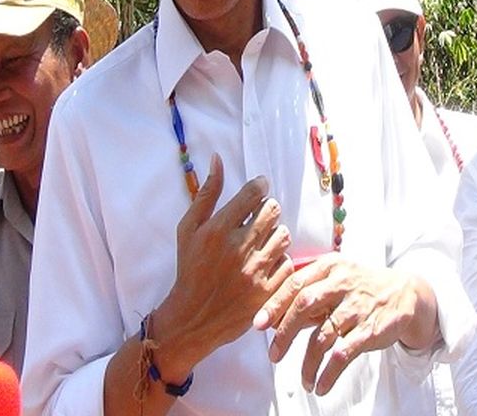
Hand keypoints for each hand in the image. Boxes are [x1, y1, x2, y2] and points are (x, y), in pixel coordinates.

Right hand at [146, 154, 291, 380]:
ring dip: (274, 235)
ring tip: (261, 242)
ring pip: (283, 235)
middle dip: (267, 210)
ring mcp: (255, 271)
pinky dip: (279, 261)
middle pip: (273, 211)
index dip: (260, 187)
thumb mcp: (188, 229)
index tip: (259, 190)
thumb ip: (206, 193)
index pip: (254, 193)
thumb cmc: (189, 269)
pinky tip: (265, 264)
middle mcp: (238, 248)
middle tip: (258, 218)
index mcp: (218, 230)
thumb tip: (217, 159)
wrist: (192, 318)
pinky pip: (287, 263)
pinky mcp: (267, 292)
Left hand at [253, 254, 438, 394]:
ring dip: (308, 364)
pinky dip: (328, 374)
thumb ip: (308, 291)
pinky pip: (343, 355)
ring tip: (304, 380)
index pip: (295, 283)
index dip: (274, 304)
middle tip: (274, 355)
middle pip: (305, 305)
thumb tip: (272, 316)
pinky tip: (320, 385)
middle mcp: (343, 283)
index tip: (258, 324)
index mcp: (330, 267)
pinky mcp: (371, 329)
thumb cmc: (361, 286)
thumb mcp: (336, 276)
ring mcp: (358, 307)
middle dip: (284, 332)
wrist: (405, 293)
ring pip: (323, 337)